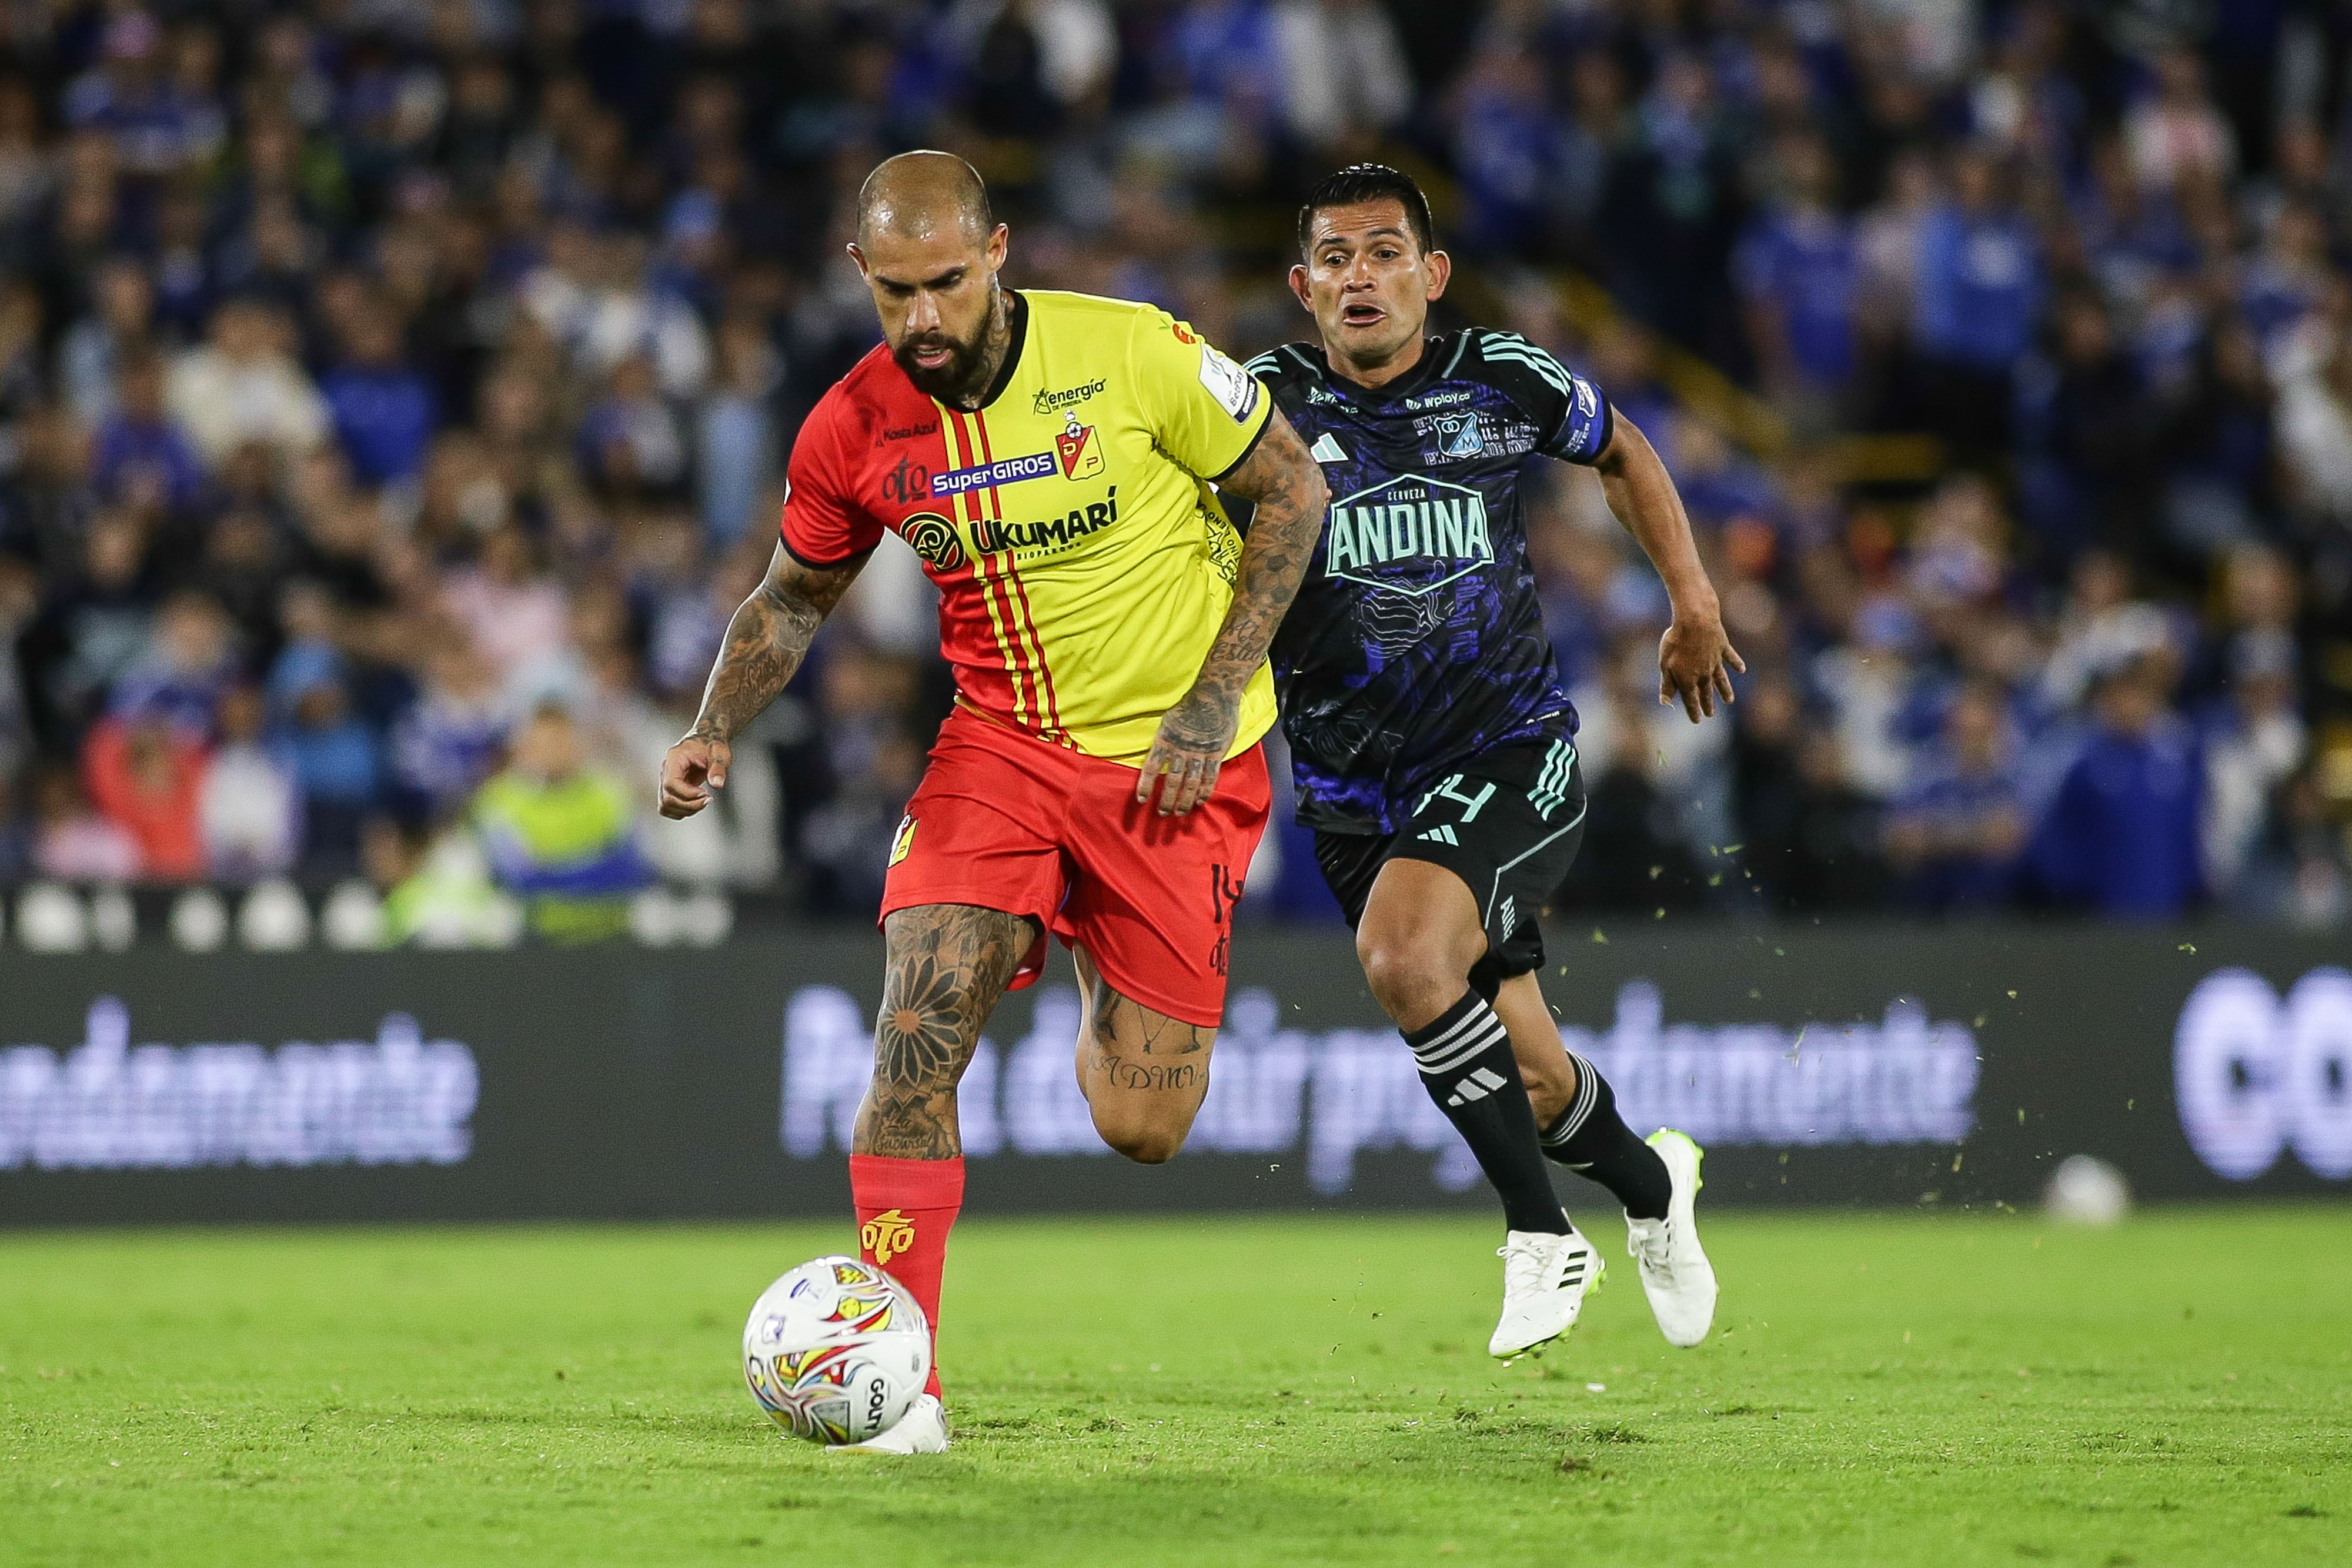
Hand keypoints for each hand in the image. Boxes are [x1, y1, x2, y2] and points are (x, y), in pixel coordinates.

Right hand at [659, 733, 730, 817]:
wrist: (706, 740)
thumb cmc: (712, 744)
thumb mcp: (719, 752)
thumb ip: (718, 767)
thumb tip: (717, 784)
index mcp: (674, 758)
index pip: (671, 784)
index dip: (688, 794)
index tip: (706, 793)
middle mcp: (666, 771)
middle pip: (667, 798)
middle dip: (690, 805)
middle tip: (709, 799)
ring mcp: (665, 781)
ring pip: (665, 806)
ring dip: (686, 810)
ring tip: (703, 801)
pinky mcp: (670, 789)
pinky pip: (668, 808)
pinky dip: (682, 811)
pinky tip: (697, 803)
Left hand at [1135, 685, 1238, 816]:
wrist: (1213, 693)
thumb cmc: (1189, 704)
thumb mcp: (1168, 719)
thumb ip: (1164, 738)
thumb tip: (1156, 753)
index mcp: (1165, 739)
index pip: (1151, 767)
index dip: (1145, 785)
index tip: (1141, 800)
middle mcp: (1181, 749)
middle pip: (1171, 781)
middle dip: (1166, 800)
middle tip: (1162, 814)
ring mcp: (1199, 752)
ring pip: (1190, 783)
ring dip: (1184, 800)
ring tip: (1179, 813)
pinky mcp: (1215, 753)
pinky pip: (1209, 777)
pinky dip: (1204, 791)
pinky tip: (1199, 802)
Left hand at [1657, 603, 1744, 722]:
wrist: (1696, 622)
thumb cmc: (1676, 642)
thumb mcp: (1665, 665)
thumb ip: (1667, 685)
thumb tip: (1665, 702)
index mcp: (1689, 679)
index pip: (1691, 700)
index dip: (1693, 711)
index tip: (1697, 721)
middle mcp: (1704, 674)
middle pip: (1706, 692)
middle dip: (1708, 704)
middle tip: (1710, 715)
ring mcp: (1715, 661)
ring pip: (1721, 679)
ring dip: (1725, 691)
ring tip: (1729, 701)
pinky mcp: (1723, 648)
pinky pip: (1731, 658)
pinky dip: (1736, 664)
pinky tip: (1742, 669)